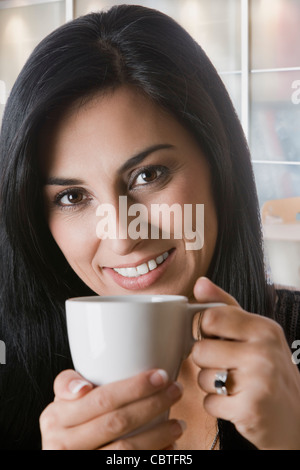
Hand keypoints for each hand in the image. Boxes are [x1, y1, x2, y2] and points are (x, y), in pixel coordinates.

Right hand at [40, 368, 184, 449]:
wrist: (64, 455)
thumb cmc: (66, 428)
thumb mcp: (61, 406)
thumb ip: (67, 385)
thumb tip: (83, 387)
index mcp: (55, 418)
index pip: (101, 399)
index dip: (134, 387)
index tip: (160, 375)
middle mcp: (63, 445)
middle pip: (117, 422)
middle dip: (153, 404)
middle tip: (175, 390)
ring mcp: (82, 462)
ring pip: (126, 450)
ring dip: (158, 435)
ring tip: (178, 424)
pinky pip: (130, 466)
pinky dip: (154, 455)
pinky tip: (168, 447)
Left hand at [192, 277, 299, 449]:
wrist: (297, 419)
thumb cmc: (270, 371)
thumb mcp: (255, 333)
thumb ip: (225, 307)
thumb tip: (200, 282)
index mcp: (264, 328)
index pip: (211, 317)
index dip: (206, 330)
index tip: (216, 338)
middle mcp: (263, 352)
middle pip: (200, 349)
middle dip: (206, 361)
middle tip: (226, 366)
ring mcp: (257, 381)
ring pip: (202, 378)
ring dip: (211, 385)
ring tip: (234, 386)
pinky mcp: (249, 409)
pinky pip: (209, 403)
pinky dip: (217, 406)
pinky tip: (236, 403)